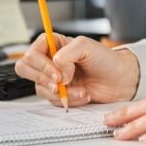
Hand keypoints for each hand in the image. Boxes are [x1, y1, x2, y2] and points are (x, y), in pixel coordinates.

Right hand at [13, 33, 139, 106]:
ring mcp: (53, 78)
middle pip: (25, 69)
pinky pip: (52, 101)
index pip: (31, 53)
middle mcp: (49, 61)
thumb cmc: (106, 59)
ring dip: (62, 92)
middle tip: (61, 83)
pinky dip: (68, 100)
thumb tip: (57, 71)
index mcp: (53, 44)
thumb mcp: (86, 46)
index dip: (41, 65)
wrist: (120, 80)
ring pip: (40, 88)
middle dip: (43, 79)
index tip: (58, 74)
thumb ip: (66, 55)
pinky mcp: (59, 93)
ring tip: (81, 90)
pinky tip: (83, 95)